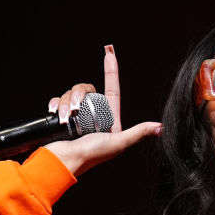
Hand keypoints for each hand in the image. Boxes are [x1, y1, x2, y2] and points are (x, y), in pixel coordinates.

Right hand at [43, 44, 161, 176]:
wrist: (63, 162)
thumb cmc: (90, 155)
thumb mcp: (118, 143)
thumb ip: (137, 133)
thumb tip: (159, 127)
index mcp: (108, 118)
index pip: (111, 89)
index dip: (111, 70)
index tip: (109, 52)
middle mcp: (93, 115)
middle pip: (87, 89)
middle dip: (78, 95)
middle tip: (74, 111)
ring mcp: (76, 116)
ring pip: (71, 94)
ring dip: (65, 103)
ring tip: (63, 119)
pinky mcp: (62, 117)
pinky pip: (58, 100)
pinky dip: (55, 106)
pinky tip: (54, 115)